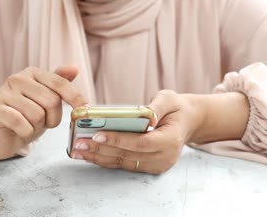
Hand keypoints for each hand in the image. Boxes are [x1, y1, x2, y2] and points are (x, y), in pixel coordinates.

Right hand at [0, 65, 87, 159]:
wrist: (0, 135)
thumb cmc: (26, 116)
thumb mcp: (46, 100)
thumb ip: (59, 84)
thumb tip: (74, 68)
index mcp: (33, 73)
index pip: (59, 83)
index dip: (75, 97)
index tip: (84, 108)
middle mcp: (17, 78)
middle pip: (51, 100)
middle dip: (53, 118)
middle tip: (44, 123)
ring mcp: (4, 92)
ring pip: (37, 114)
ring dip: (37, 126)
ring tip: (29, 125)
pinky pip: (20, 122)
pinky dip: (25, 131)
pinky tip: (20, 130)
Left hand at [70, 90, 198, 174]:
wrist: (187, 123)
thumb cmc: (176, 108)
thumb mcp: (170, 99)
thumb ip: (158, 106)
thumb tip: (145, 115)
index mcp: (170, 140)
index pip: (140, 143)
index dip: (118, 140)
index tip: (97, 135)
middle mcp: (164, 157)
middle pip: (128, 155)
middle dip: (101, 149)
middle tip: (79, 144)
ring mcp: (157, 165)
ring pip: (123, 163)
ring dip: (99, 157)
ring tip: (78, 151)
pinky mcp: (150, 168)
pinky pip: (125, 165)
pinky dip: (106, 159)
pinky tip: (90, 154)